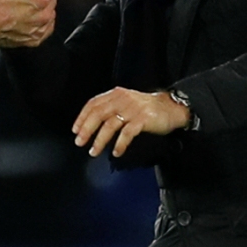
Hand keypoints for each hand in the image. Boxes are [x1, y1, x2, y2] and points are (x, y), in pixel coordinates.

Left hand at [72, 87, 189, 157]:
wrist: (171, 108)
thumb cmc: (147, 108)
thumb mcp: (126, 102)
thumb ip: (111, 108)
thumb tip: (91, 124)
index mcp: (116, 94)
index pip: (93, 103)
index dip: (82, 117)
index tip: (75, 130)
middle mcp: (122, 99)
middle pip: (98, 114)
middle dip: (86, 129)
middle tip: (79, 142)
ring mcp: (132, 109)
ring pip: (110, 125)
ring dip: (100, 140)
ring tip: (94, 151)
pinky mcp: (143, 119)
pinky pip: (127, 133)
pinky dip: (119, 144)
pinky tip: (116, 152)